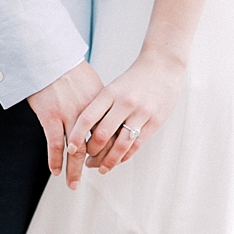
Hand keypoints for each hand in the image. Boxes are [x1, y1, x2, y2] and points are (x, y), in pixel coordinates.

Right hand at [27, 60, 104, 188]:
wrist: (45, 57)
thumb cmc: (65, 68)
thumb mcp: (89, 82)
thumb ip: (96, 100)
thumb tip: (103, 113)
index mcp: (100, 103)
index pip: (109, 131)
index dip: (109, 148)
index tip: (108, 160)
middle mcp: (87, 112)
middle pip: (96, 144)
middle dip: (96, 164)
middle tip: (96, 177)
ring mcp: (68, 115)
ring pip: (75, 149)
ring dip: (74, 169)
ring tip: (73, 185)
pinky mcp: (50, 117)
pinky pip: (55, 144)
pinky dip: (55, 160)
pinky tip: (56, 171)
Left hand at [73, 50, 185, 174]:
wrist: (164, 66)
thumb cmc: (134, 79)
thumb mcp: (113, 88)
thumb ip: (100, 108)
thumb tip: (83, 134)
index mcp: (109, 93)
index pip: (87, 119)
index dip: (76, 137)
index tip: (70, 149)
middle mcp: (124, 103)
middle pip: (102, 135)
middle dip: (91, 152)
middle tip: (86, 160)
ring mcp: (141, 113)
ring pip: (121, 145)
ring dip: (108, 160)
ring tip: (100, 168)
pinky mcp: (155, 121)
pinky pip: (137, 145)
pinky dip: (125, 156)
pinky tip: (117, 161)